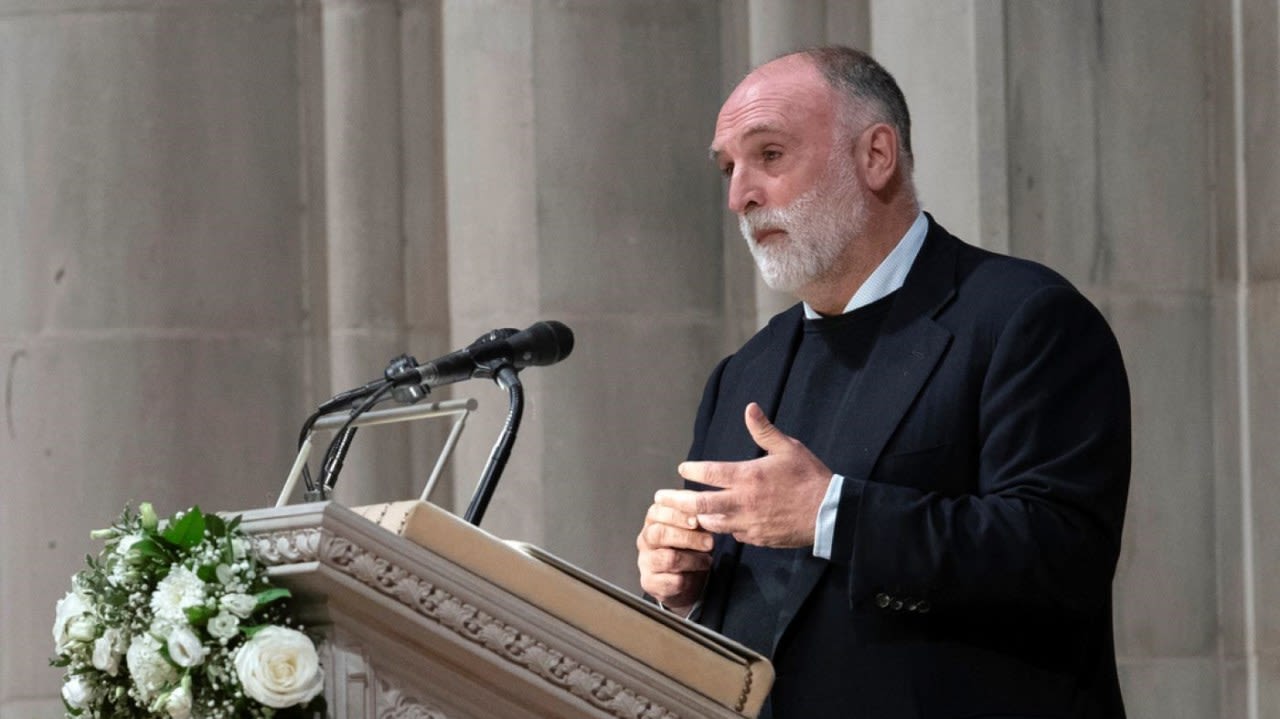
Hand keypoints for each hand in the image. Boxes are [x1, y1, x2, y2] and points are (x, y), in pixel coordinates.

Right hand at [636, 499, 712, 614]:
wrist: (684, 580)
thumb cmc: (688, 549)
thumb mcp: (693, 529)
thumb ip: (696, 517)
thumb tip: (707, 510)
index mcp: (653, 521)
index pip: (656, 512)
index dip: (677, 515)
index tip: (697, 520)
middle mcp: (645, 540)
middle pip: (659, 534)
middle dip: (688, 537)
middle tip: (709, 542)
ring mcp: (645, 562)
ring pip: (668, 559)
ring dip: (694, 560)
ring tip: (706, 561)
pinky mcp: (649, 583)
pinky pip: (672, 581)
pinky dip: (689, 579)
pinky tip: (695, 575)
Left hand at [660, 402, 831, 547]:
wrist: (830, 514)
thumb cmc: (810, 477)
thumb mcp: (788, 448)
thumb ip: (764, 430)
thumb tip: (749, 408)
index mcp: (748, 476)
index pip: (710, 473)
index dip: (692, 469)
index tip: (682, 467)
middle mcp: (743, 502)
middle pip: (700, 504)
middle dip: (676, 501)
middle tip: (659, 499)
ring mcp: (749, 523)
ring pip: (712, 523)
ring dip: (698, 518)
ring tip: (685, 513)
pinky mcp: (757, 539)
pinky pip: (733, 535)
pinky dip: (723, 529)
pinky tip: (719, 524)